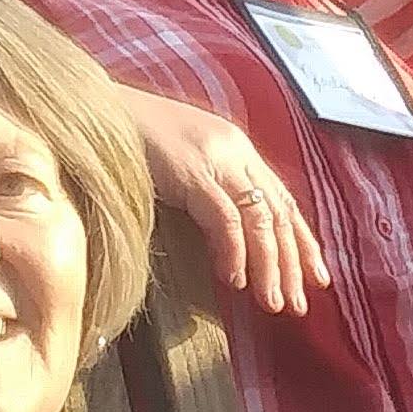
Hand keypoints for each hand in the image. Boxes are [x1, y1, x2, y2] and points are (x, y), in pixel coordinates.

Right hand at [125, 93, 329, 315]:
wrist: (95, 107)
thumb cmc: (130, 140)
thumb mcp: (181, 164)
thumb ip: (209, 190)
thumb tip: (228, 236)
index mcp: (237, 149)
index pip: (282, 199)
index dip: (302, 240)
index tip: (317, 277)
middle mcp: (235, 151)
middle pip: (278, 213)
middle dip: (292, 263)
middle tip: (299, 304)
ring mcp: (214, 159)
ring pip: (259, 219)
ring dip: (269, 266)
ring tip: (273, 303)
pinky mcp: (190, 171)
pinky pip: (224, 218)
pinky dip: (234, 251)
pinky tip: (234, 279)